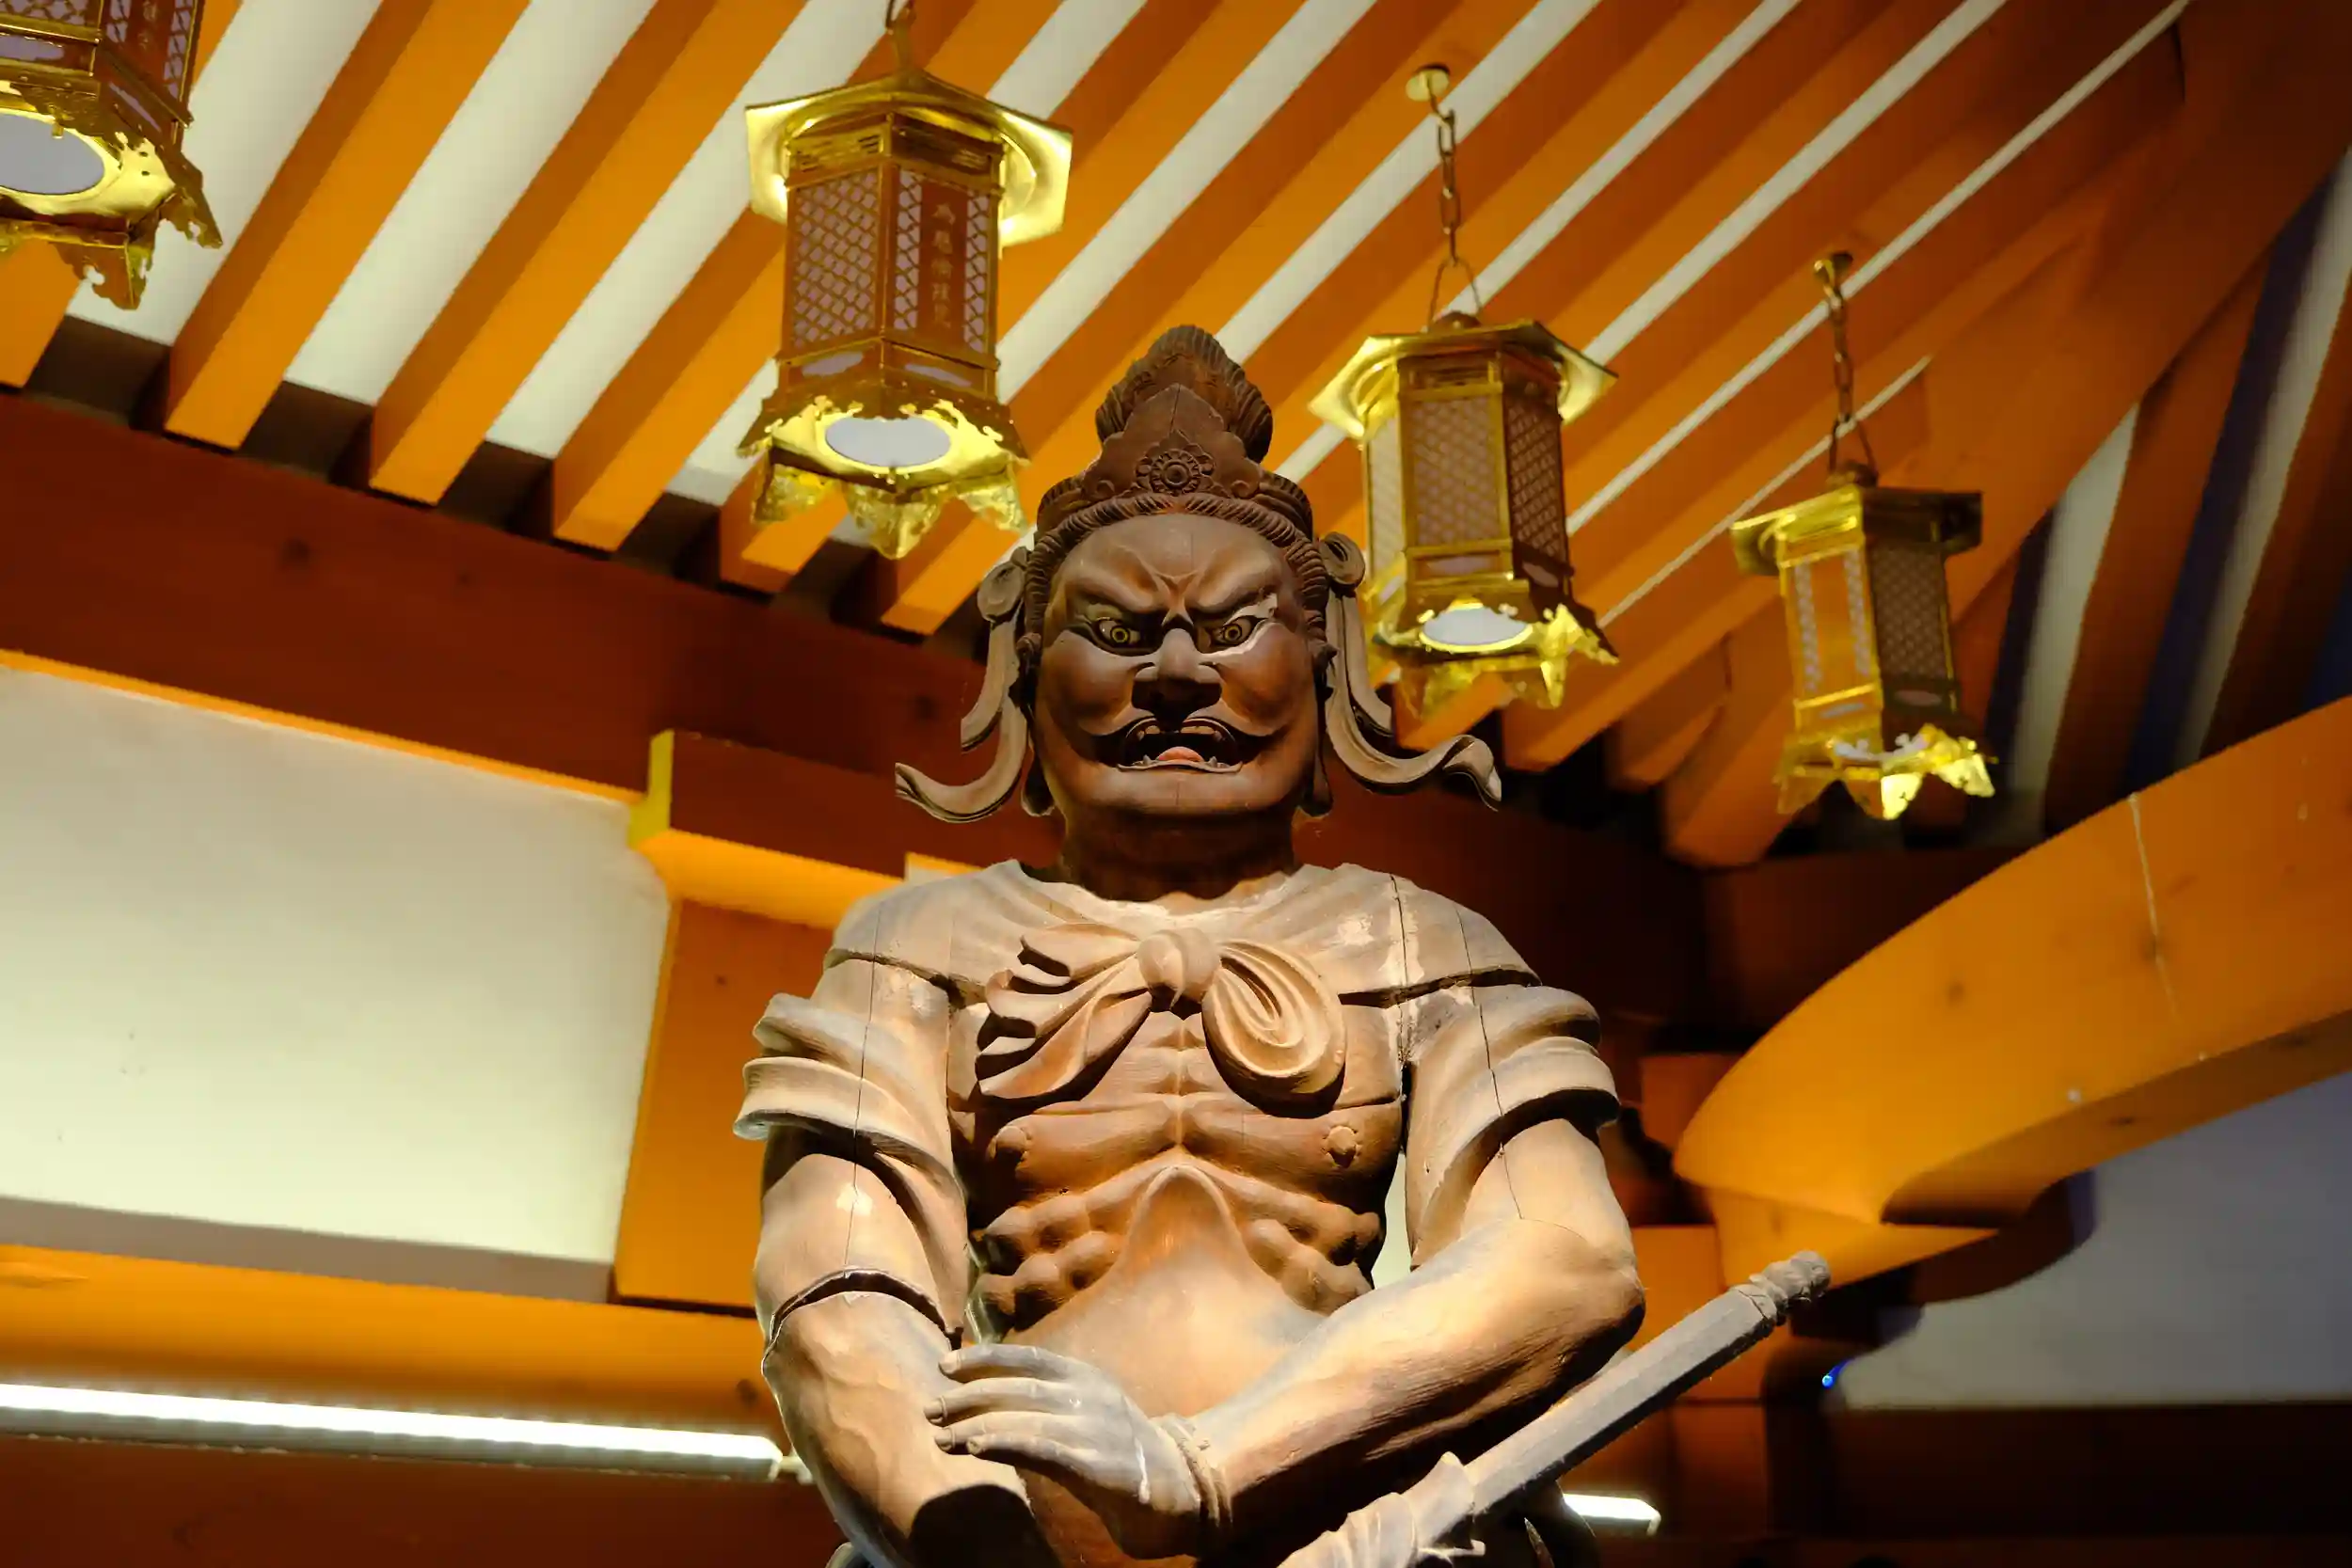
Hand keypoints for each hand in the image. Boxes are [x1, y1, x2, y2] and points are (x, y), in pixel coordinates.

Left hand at [927, 1343, 1203, 1559]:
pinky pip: (1044, 1450)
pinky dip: (1006, 1443)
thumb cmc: (1119, 1452)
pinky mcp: (1100, 1465)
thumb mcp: (1084, 1414)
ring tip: (940, 1434)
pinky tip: (976, 1447)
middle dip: (968, 1397)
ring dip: (975, 1424)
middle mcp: (1090, 1396)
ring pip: (1025, 1418)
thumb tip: (983, 1398)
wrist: (1181, 1488)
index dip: (984, 1360)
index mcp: (1085, 1377)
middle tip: (929, 1408)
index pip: (1028, 1359)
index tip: (945, 1367)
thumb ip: (1043, 1403)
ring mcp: (1096, 1429)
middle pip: (1018, 1389)